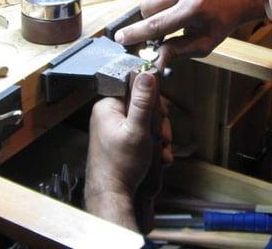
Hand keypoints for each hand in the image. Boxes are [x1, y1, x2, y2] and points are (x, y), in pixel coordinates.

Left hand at [85, 72, 168, 230]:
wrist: (113, 196)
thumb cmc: (120, 166)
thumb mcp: (137, 130)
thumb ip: (142, 101)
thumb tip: (147, 74)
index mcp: (108, 107)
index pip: (134, 87)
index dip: (151, 98)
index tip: (160, 110)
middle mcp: (109, 115)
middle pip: (143, 105)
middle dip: (158, 121)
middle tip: (163, 135)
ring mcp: (115, 129)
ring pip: (145, 121)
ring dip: (158, 135)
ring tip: (162, 149)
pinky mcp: (121, 141)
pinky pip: (142, 134)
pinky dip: (153, 144)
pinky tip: (159, 155)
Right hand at [114, 0, 264, 69]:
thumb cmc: (221, 21)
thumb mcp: (204, 43)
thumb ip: (179, 51)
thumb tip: (156, 59)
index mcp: (193, 9)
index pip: (155, 24)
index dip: (135, 33)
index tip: (120, 37)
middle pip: (147, 4)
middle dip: (149, 16)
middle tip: (164, 19)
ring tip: (174, 2)